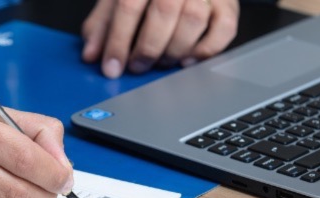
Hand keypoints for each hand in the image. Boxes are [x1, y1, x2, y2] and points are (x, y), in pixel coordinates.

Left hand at [82, 0, 239, 77]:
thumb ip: (102, 24)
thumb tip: (91, 55)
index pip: (128, 5)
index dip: (117, 40)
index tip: (111, 67)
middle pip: (164, 11)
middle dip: (147, 47)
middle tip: (137, 67)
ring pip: (194, 19)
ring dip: (173, 49)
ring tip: (160, 61)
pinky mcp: (228, 5)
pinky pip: (224, 29)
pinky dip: (205, 50)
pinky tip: (187, 59)